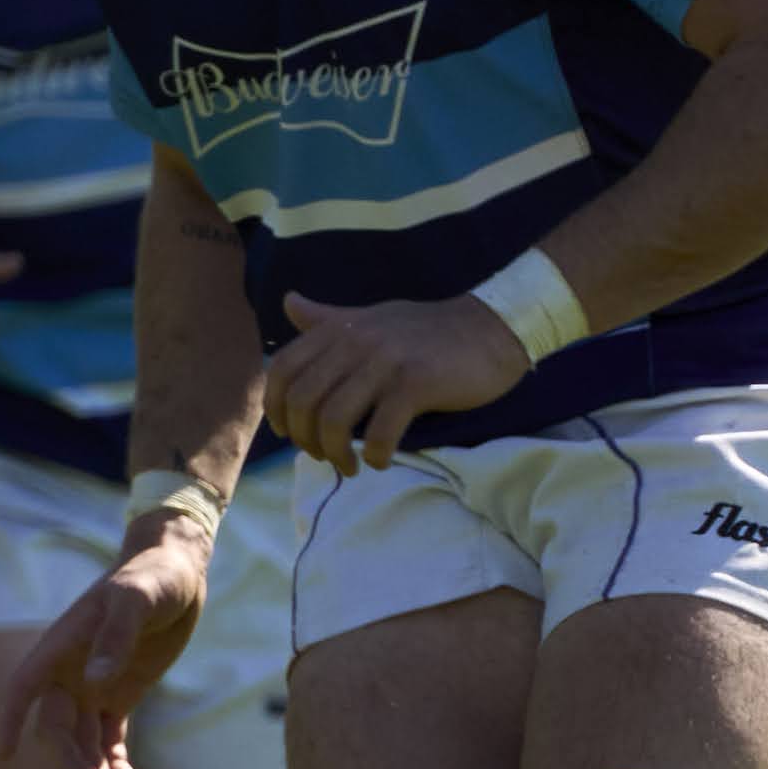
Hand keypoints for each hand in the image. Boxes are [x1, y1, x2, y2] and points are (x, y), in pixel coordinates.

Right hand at [0, 528, 213, 768]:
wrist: (177, 571)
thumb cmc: (150, 577)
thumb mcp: (135, 600)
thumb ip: (115, 637)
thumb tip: (95, 680)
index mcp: (60, 647)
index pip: (23, 688)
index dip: (9, 720)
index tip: (3, 754)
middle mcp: (69, 672)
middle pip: (55, 727)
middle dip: (69, 761)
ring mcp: (93, 686)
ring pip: (82, 741)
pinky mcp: (119, 696)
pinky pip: (109, 738)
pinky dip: (114, 763)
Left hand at [262, 292, 526, 475]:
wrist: (492, 328)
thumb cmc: (428, 330)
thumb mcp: (372, 318)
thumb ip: (327, 319)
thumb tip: (287, 302)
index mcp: (339, 328)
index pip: (281, 370)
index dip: (275, 407)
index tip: (288, 432)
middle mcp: (355, 342)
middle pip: (302, 401)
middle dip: (304, 438)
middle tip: (321, 456)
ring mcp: (385, 362)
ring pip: (334, 420)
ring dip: (334, 454)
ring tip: (349, 466)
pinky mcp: (416, 383)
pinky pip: (379, 431)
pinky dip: (373, 455)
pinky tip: (380, 460)